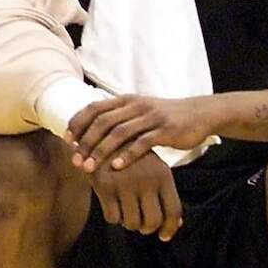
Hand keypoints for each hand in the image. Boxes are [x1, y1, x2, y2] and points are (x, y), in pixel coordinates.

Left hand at [66, 95, 210, 171]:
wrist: (200, 114)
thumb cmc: (167, 116)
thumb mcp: (141, 110)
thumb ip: (120, 117)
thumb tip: (93, 129)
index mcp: (127, 100)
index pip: (94, 108)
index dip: (77, 123)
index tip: (67, 140)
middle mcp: (136, 106)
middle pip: (102, 122)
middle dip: (85, 142)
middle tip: (75, 161)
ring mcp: (151, 117)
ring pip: (119, 133)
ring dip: (101, 151)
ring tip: (89, 168)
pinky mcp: (165, 130)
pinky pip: (142, 143)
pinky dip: (126, 155)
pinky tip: (116, 167)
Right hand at [90, 150, 182, 240]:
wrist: (103, 138)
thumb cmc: (134, 159)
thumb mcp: (155, 170)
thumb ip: (166, 194)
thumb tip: (178, 223)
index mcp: (164, 176)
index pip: (174, 211)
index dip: (170, 228)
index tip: (164, 237)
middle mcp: (147, 181)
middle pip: (153, 221)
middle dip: (147, 228)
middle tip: (141, 226)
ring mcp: (126, 184)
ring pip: (132, 223)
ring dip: (129, 224)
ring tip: (127, 214)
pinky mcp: (105, 187)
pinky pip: (113, 218)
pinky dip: (114, 218)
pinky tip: (113, 207)